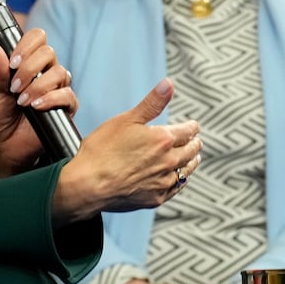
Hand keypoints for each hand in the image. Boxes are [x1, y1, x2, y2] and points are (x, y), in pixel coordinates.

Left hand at [0, 32, 77, 178]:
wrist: (4, 147)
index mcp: (29, 64)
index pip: (37, 39)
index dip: (27, 45)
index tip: (12, 61)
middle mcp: (46, 73)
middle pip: (49, 52)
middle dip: (29, 67)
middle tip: (14, 86)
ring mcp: (58, 89)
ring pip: (60, 72)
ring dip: (38, 85)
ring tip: (22, 101)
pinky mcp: (66, 108)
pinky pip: (67, 95)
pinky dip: (51, 98)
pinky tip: (36, 106)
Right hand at [51, 79, 200, 222]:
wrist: (88, 186)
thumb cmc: (101, 151)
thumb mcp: (127, 120)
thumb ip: (152, 103)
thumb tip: (168, 84)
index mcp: (163, 140)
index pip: (187, 131)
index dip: (192, 127)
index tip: (194, 126)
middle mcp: (168, 162)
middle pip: (190, 151)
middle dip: (194, 143)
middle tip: (196, 141)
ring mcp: (162, 182)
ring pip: (186, 171)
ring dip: (192, 163)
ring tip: (194, 158)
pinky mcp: (155, 199)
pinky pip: (175, 189)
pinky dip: (180, 182)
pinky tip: (178, 180)